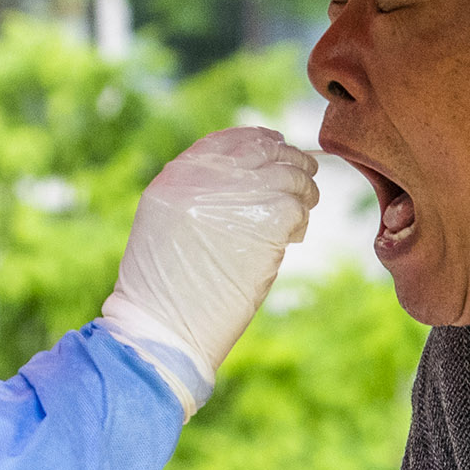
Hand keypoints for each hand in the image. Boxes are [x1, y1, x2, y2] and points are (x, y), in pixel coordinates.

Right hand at [101, 126, 321, 409]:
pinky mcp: (265, 224)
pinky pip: (296, 207)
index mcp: (177, 176)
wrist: (164, 328)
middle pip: (264, 152)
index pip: (229, 140)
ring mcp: (236, 198)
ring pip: (288, 176)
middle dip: (289, 161)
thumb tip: (248, 178)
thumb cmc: (164, 289)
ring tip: (303, 208)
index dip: (260, 141)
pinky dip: (301, 219)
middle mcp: (205, 179)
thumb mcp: (166, 224)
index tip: (277, 147)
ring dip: (303, 190)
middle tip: (305, 176)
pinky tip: (293, 237)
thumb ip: (199, 194)